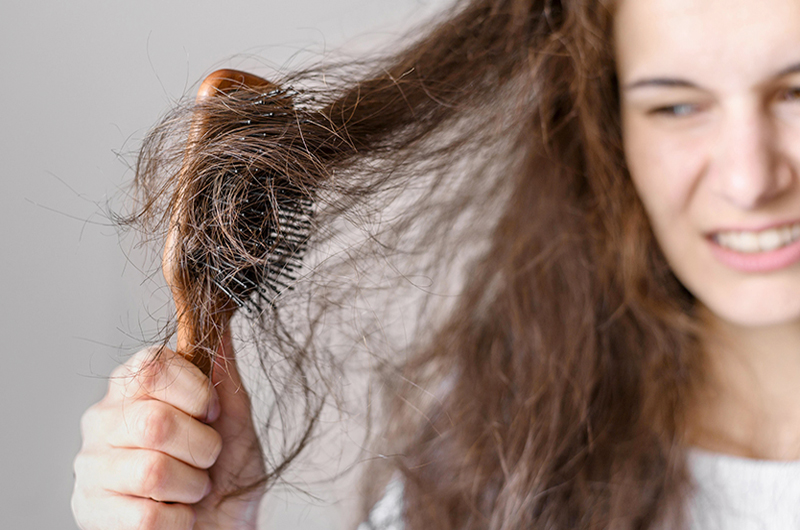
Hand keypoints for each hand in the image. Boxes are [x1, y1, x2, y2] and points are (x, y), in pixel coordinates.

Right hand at [72, 331, 265, 528]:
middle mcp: (103, 418)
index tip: (212, 415)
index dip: (196, 394)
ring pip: (151, 472)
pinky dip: (178, 521)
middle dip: (201, 448)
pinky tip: (176, 514)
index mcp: (135, 385)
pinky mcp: (89, 510)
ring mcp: (91, 465)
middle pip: (155, 422)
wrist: (223, 525)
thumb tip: (219, 322)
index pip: (153, 366)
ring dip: (191, 487)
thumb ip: (223, 373)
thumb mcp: (235, 419)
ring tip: (192, 488)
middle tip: (207, 460)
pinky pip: (145, 517)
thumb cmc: (226, 470)